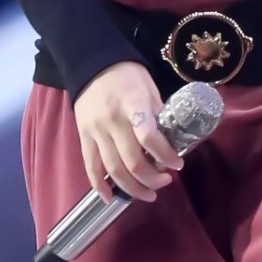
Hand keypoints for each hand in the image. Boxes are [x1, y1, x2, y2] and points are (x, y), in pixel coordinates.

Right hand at [73, 61, 184, 203]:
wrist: (93, 63)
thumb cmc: (127, 75)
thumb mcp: (149, 88)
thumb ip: (158, 114)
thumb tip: (171, 141)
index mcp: (133, 104)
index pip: (148, 137)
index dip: (165, 155)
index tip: (178, 164)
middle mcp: (113, 120)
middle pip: (132, 161)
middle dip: (152, 179)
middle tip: (166, 182)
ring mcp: (95, 130)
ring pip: (113, 170)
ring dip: (133, 188)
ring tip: (149, 194)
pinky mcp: (83, 137)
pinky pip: (91, 167)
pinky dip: (100, 187)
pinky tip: (112, 198)